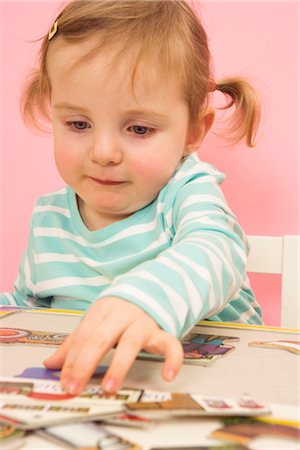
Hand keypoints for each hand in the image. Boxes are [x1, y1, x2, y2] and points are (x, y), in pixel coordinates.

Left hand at [44, 297, 182, 394]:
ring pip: (131, 343)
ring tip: (109, 388)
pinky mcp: (163, 331)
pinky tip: (167, 375)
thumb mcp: (96, 321)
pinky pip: (170, 344)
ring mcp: (144, 322)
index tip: (65, 381)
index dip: (72, 359)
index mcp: (103, 310)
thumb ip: (74, 343)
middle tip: (75, 387)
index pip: (84, 336)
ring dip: (119, 366)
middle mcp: (123, 314)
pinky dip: (172, 358)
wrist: (152, 290)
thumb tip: (50, 363)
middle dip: (86, 363)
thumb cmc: (120, 311)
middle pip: (101, 338)